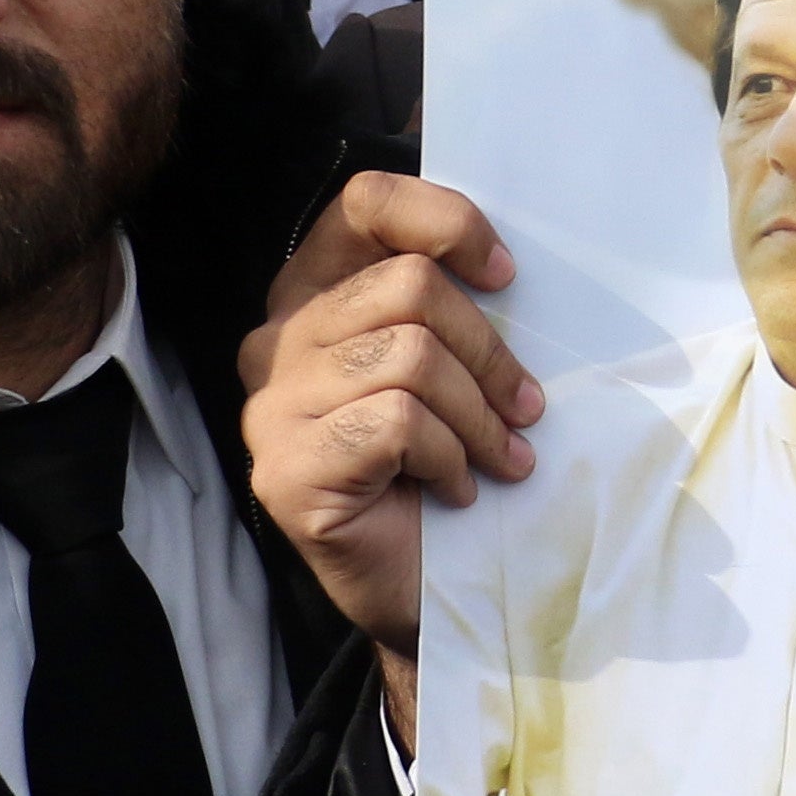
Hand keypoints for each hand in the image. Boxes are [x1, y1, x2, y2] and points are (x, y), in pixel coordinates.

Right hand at [236, 173, 536, 718]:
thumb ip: (450, 305)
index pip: (366, 204)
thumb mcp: (452, 367)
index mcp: (313, 294)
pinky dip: (450, 457)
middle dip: (489, 352)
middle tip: (524, 409)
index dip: (446, 221)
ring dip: (479, 416)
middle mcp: (276, 341)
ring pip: (411, 357)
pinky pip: (397, 423)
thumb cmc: (442, 470)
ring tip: (498, 458)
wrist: (422, 592)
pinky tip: (456, 491)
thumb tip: (506, 261)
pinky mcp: (285, 470)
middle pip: (410, 286)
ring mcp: (271, 408)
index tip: (507, 275)